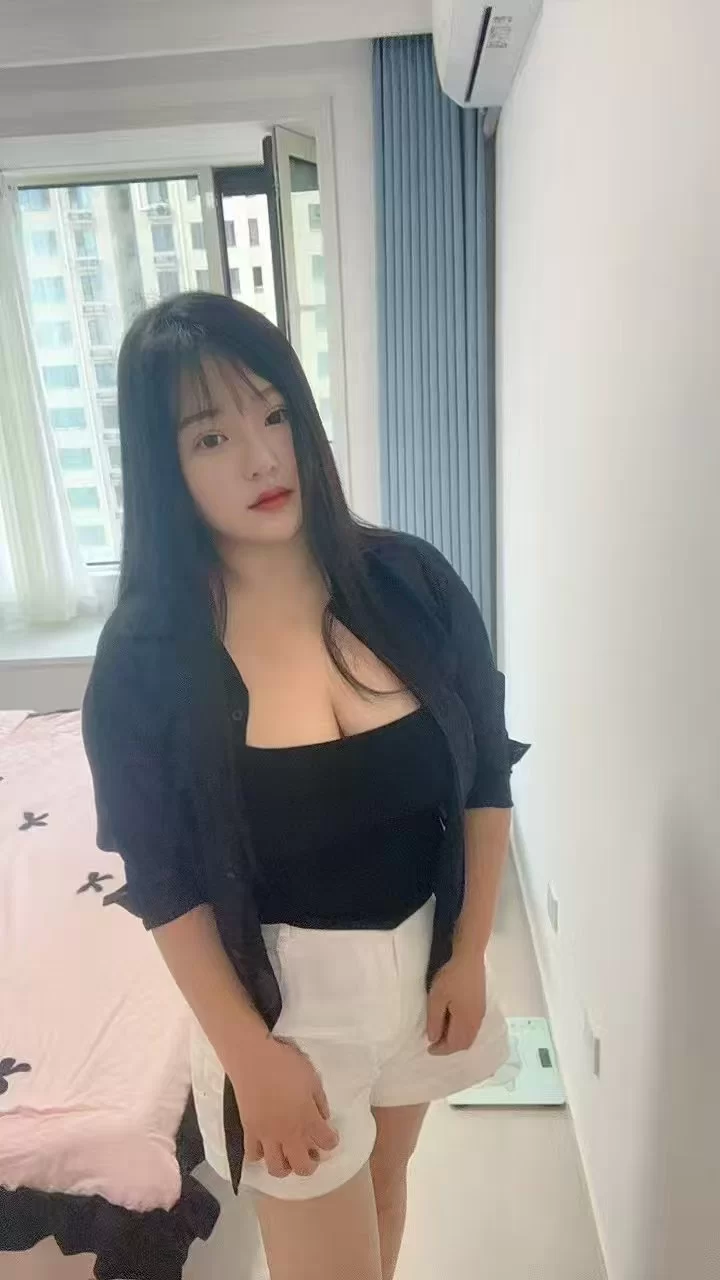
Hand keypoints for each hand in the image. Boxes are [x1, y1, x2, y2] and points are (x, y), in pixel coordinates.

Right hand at [231, 1035, 338, 1177]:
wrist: (253, 1059)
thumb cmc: (285, 1064)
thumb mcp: (312, 1078)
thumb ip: (320, 1101)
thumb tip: (323, 1117)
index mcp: (307, 1119)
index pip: (327, 1142)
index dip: (332, 1141)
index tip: (330, 1135)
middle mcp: (288, 1133)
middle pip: (302, 1167)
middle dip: (311, 1165)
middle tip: (311, 1154)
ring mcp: (266, 1136)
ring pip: (276, 1168)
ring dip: (286, 1166)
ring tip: (288, 1154)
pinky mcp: (249, 1132)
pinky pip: (253, 1156)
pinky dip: (260, 1156)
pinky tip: (265, 1146)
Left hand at [426, 952, 487, 1055]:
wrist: (470, 959)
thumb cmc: (451, 978)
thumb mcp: (436, 998)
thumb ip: (434, 1020)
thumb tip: (433, 1038)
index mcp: (465, 1021)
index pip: (454, 1044)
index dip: (441, 1049)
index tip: (429, 1048)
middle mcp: (476, 1021)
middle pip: (465, 1043)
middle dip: (450, 1047)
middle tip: (435, 1043)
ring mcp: (480, 1013)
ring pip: (470, 1036)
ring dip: (457, 1040)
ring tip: (443, 1034)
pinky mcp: (481, 1005)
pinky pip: (473, 1028)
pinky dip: (463, 1032)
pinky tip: (453, 1023)